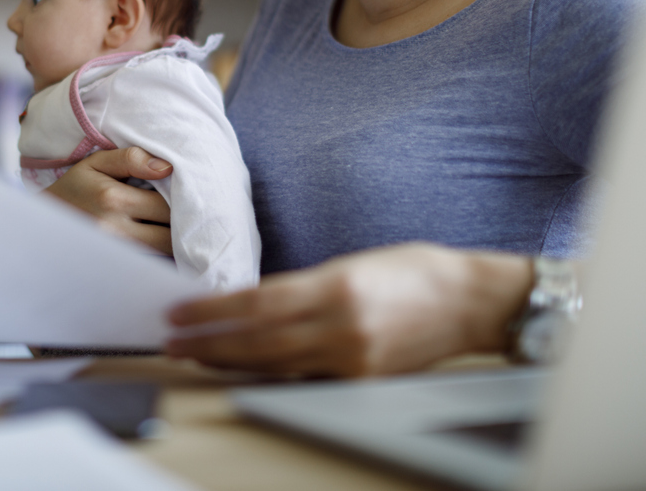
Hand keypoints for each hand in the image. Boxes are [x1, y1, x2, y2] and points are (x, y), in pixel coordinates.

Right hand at [45, 147, 174, 254]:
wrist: (43, 224)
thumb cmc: (75, 188)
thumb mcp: (96, 163)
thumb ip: (131, 158)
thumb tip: (167, 167)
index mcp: (113, 199)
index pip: (167, 204)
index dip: (183, 200)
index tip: (186, 194)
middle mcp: (114, 230)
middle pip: (170, 234)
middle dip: (183, 224)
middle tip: (188, 213)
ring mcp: (114, 253)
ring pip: (163, 253)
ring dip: (174, 241)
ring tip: (177, 226)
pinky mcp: (114, 267)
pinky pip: (150, 264)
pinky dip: (159, 254)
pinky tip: (160, 241)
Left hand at [166, 243, 531, 376]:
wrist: (472, 301)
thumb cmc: (416, 271)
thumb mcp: (354, 264)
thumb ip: (307, 286)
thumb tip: (256, 304)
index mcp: (338, 286)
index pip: (258, 303)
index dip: (212, 310)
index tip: (180, 310)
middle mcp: (342, 326)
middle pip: (259, 340)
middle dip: (209, 342)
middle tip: (172, 340)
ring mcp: (354, 358)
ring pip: (276, 364)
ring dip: (231, 361)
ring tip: (196, 355)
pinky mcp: (363, 380)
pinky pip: (305, 377)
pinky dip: (270, 372)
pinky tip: (245, 368)